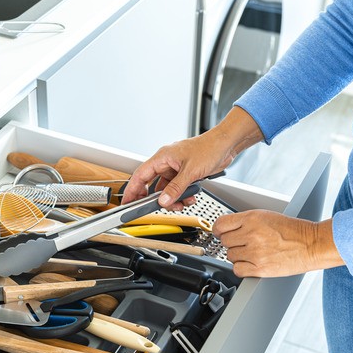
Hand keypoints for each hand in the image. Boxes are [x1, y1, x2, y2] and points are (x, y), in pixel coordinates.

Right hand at [122, 106, 264, 208]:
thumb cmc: (209, 148)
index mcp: (162, 157)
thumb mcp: (191, 171)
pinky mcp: (185, 173)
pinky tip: (190, 197)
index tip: (127, 202)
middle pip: (152, 185)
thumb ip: (175, 188)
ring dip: (173, 199)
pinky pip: (177, 188)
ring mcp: (176, 169)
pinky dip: (182, 196)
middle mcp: (166, 163)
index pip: (140, 175)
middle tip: (156, 208)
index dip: (132, 190)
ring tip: (182, 203)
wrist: (226, 145)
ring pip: (166, 189)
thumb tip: (163, 200)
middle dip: (155, 198)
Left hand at [214, 210, 343, 276]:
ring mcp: (255, 252)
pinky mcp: (260, 268)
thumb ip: (245, 221)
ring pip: (230, 256)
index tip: (220, 232)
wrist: (312, 244)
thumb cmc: (293, 231)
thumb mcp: (266, 216)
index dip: (219, 229)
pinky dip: (242, 268)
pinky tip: (252, 263)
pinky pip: (237, 270)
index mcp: (252, 218)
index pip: (220, 224)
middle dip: (233, 242)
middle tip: (245, 242)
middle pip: (224, 241)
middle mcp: (252, 234)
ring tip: (253, 252)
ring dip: (238, 255)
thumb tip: (226, 228)